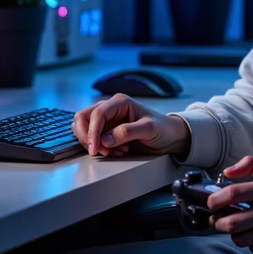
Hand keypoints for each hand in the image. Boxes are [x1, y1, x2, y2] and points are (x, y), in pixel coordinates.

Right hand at [73, 95, 190, 156]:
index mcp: (119, 102)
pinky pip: (92, 138)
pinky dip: (98, 147)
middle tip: (100, 152)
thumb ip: (127, 132)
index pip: (97, 114)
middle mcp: (110, 108)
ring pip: (83, 128)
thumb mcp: (149, 129)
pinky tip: (115, 151)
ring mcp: (107, 120)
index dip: (92, 132)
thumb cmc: (163, 128)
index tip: (95, 148)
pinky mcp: (106, 131)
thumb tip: (105, 139)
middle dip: (87, 136)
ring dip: (93, 143)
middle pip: (82, 118)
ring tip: (113, 151)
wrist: (170, 137)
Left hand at [208, 155, 252, 253]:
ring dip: (236, 234)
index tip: (212, 204)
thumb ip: (251, 165)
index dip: (214, 200)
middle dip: (218, 223)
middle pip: (229, 223)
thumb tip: (226, 172)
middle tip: (219, 220)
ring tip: (243, 227)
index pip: (230, 194)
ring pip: (238, 238)